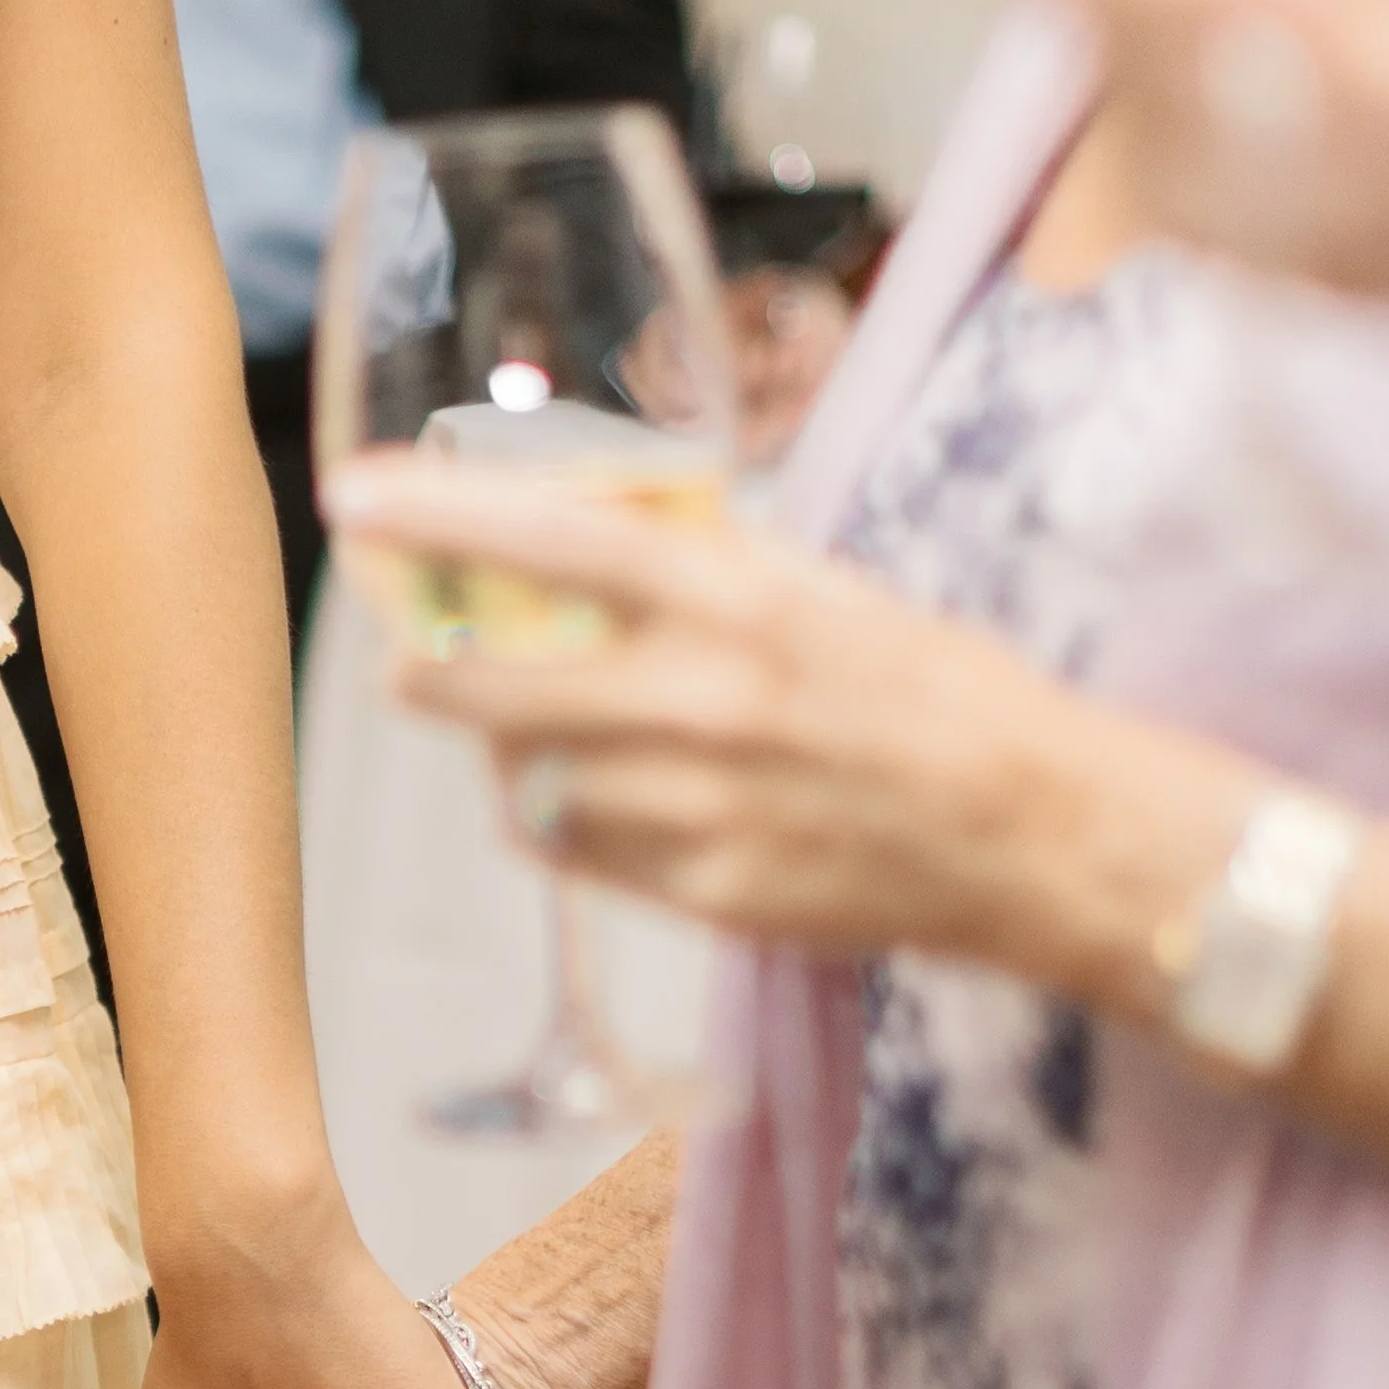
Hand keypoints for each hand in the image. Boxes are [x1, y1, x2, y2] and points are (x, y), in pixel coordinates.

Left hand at [329, 458, 1075, 956]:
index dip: (441, 516)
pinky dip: (558, 819)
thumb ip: (696, 567)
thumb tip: (570, 535)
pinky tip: (593, 796)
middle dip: (429, 670)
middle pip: (495, 684)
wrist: (1032, 829)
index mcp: (739, 597)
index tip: (355, 498)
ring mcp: (700, 805)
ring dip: (505, 752)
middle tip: (412, 656)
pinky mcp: (706, 890)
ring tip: (544, 731)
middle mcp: (706, 699)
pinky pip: (577, 851)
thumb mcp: (819, 587)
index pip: (552, 539)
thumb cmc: (931, 690)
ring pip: (524, 778)